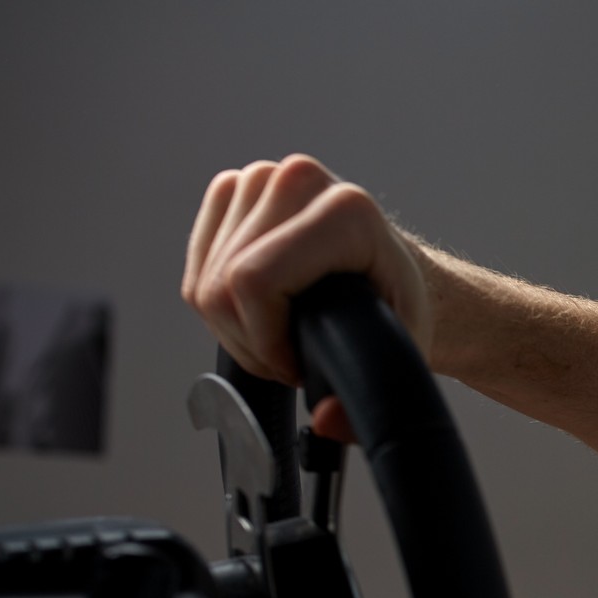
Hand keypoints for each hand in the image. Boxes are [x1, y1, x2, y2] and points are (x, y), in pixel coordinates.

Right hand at [181, 155, 431, 438]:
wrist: (397, 274)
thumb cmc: (399, 307)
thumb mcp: (400, 355)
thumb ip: (368, 403)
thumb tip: (326, 418)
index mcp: (346, 212)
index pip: (254, 281)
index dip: (266, 341)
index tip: (299, 364)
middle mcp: (300, 179)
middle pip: (223, 285)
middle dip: (250, 342)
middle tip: (291, 358)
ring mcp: (262, 178)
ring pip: (205, 280)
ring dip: (234, 328)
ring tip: (281, 338)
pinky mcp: (234, 189)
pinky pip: (197, 265)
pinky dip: (219, 304)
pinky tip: (259, 313)